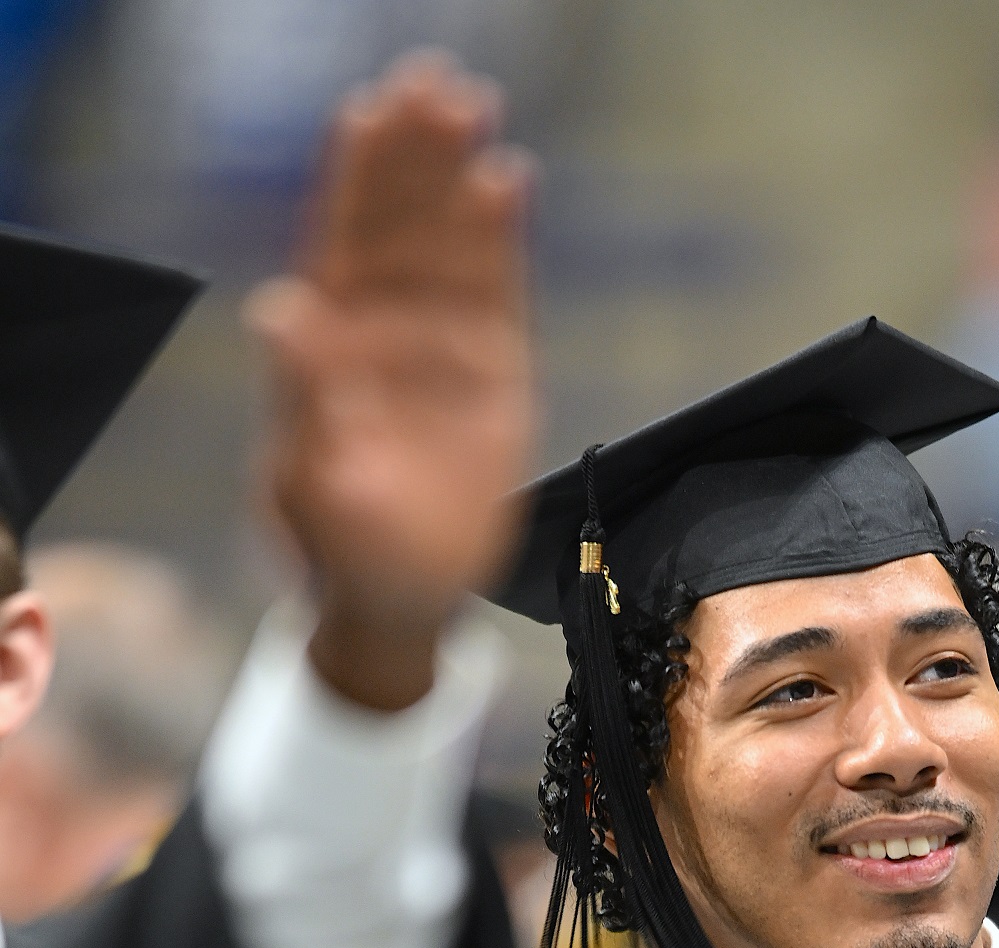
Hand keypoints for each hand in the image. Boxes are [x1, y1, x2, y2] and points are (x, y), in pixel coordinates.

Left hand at [246, 51, 535, 709]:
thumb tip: (280, 312)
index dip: (358, 177)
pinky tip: (508, 179)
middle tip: (436, 85)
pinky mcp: (490, 376)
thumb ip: (304, 396)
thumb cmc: (340, 547)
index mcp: (329, 346)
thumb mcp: (311, 480)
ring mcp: (438, 348)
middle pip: (398, 222)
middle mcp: (382, 331)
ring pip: (446, 243)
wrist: (398, 601)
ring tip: (473, 108)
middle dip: (414, 153)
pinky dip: (500, 238)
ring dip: (457, 176)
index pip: (344, 241)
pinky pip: (495, 292)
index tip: (374, 112)